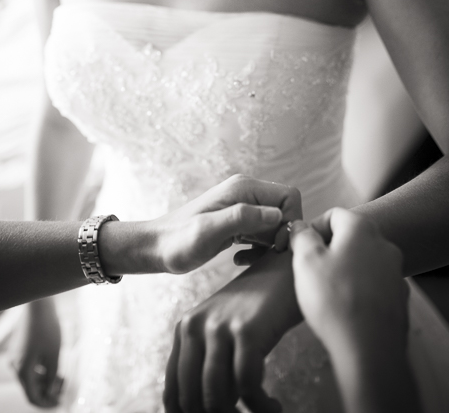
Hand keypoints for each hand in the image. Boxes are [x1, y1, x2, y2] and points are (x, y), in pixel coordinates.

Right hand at [13, 297, 62, 407]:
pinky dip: (40, 369)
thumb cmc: (47, 327)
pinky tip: (53, 364)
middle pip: (31, 388)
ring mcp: (15, 356)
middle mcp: (14, 366)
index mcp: (22, 370)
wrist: (37, 302)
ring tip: (62, 375)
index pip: (33, 398)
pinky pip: (28, 366)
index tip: (61, 402)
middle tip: (65, 386)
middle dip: (48, 391)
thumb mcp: (54, 354)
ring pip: (30, 377)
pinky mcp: (18, 348)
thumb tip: (51, 392)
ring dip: (45, 380)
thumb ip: (52, 377)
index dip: (47, 403)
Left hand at [154, 173, 301, 273]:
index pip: (289, 196)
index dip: (290, 221)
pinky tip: (241, 259)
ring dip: (270, 245)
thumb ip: (242, 218)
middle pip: (285, 210)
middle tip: (264, 257)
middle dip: (282, 236)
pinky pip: (264, 233)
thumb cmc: (179, 240)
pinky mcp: (238, 223)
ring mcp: (242, 207)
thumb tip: (277, 214)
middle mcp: (246, 193)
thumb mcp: (208, 230)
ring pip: (276, 224)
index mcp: (244, 188)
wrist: (157, 247)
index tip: (276, 246)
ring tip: (247, 259)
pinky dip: (260, 248)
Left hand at [164, 248, 300, 412]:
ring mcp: (220, 327)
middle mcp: (195, 326)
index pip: (173, 392)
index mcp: (185, 329)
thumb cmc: (258, 308)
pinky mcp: (247, 330)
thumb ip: (207, 362)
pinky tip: (274, 407)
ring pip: (217, 397)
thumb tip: (204, 410)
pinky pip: (247, 386)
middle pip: (192, 399)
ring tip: (263, 411)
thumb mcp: (223, 330)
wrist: (287, 270)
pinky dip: (261, 406)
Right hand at [290, 208, 408, 361]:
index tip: (302, 247)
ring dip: (347, 269)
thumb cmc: (334, 299)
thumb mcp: (305, 261)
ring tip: (329, 291)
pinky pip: (375, 284)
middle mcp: (384, 244)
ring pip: (364, 261)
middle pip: (351, 237)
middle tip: (312, 270)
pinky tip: (348, 306)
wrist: (369, 348)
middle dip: (330, 249)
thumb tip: (301, 227)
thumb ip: (302, 236)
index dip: (314, 228)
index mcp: (361, 228)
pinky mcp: (400, 297)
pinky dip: (361, 288)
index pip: (334, 214)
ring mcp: (396, 271)